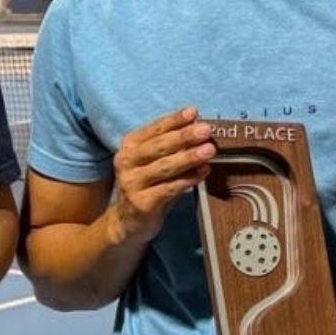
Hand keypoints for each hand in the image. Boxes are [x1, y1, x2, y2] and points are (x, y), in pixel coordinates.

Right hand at [111, 108, 214, 244]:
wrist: (128, 222)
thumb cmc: (148, 186)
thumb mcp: (155, 163)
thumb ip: (173, 149)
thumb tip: (200, 130)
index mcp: (129, 146)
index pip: (154, 129)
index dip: (174, 120)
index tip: (193, 112)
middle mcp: (126, 161)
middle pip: (159, 146)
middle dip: (184, 136)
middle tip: (205, 130)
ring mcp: (131, 183)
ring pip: (164, 167)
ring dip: (189, 157)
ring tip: (209, 150)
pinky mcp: (141, 203)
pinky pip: (169, 189)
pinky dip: (188, 179)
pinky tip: (203, 172)